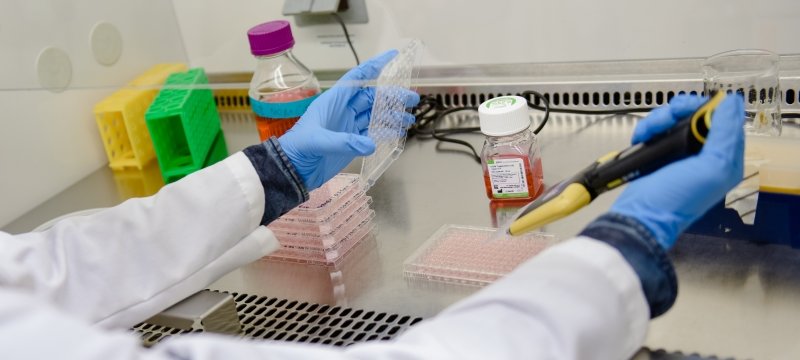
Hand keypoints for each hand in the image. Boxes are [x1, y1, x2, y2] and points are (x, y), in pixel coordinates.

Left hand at [278, 50, 419, 189]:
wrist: (291, 170)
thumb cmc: (298, 149)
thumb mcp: (318, 141)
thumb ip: (344, 141)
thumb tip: (370, 144)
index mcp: (333, 101)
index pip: (357, 78)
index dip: (374, 66)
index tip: (393, 57)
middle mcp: (343, 110)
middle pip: (371, 97)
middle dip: (391, 96)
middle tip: (412, 98)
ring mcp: (348, 127)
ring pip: (375, 115)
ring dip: (392, 115)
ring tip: (409, 119)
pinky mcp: (351, 143)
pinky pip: (372, 133)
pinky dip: (386, 132)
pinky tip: (397, 133)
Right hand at [610, 94, 744, 248]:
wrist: (640, 215)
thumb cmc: (676, 200)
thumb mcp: (712, 169)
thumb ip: (726, 135)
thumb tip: (732, 103)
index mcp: (724, 159)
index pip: (726, 120)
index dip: (710, 108)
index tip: (694, 107)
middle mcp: (704, 155)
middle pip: (697, 115)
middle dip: (681, 111)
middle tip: (670, 115)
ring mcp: (680, 154)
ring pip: (675, 120)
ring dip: (660, 120)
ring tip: (650, 132)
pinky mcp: (660, 154)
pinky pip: (657, 130)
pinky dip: (649, 129)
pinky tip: (643, 137)